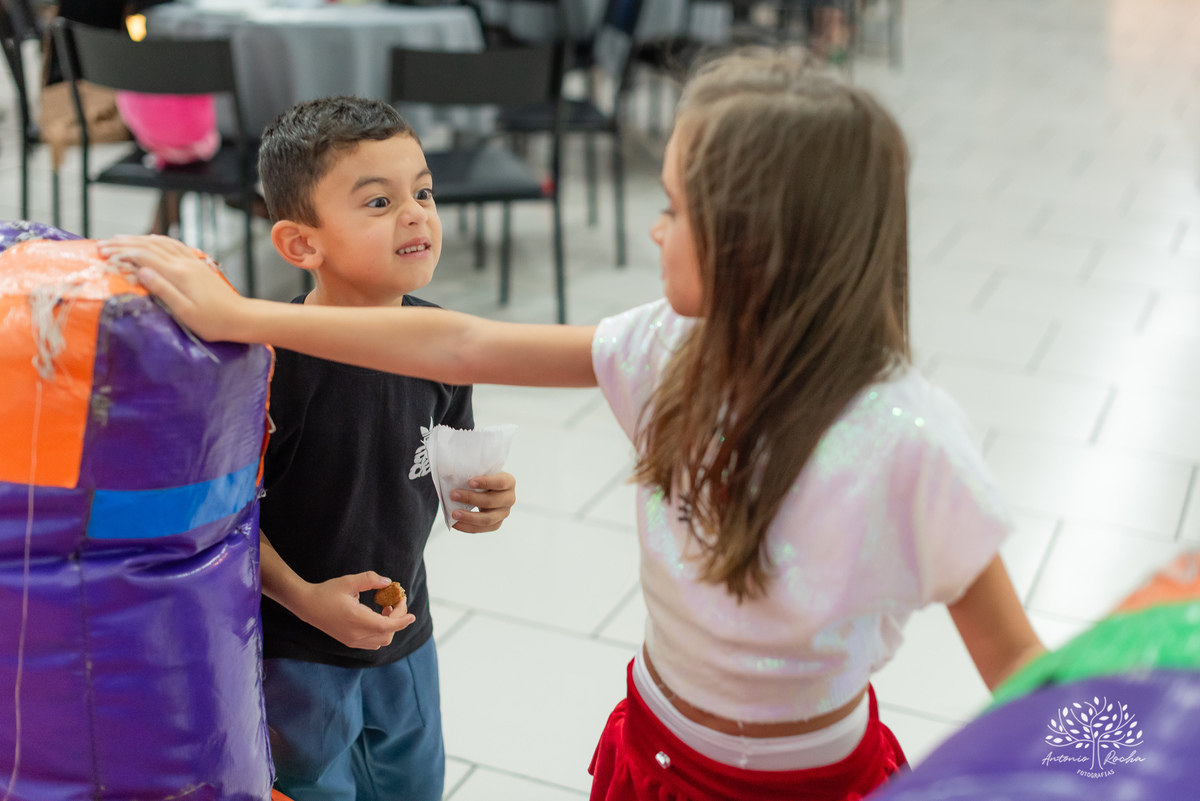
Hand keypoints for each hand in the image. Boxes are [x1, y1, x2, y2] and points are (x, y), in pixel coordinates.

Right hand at [98, 234, 248, 342]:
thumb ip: (163, 290)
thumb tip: (141, 270)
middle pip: (149, 246)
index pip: (143, 257)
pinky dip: (160, 239)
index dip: (121, 253)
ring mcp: (193, 262)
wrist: (241, 317)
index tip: (102, 254)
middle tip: (101, 244)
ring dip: (138, 239)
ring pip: (161, 243)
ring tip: (119, 238)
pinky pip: (176, 245)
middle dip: (124, 243)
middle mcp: (184, 263)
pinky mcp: (199, 265)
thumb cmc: (212, 321)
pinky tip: (153, 238)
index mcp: (178, 274)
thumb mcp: (185, 311)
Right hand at [293, 571, 415, 649]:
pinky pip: (373, 643)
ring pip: (381, 640)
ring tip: (386, 608)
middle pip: (387, 634)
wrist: (306, 605)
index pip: (387, 626)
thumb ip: (370, 580)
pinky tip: (376, 617)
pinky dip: (381, 632)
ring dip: (389, 627)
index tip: (412, 614)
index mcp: (357, 620)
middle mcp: (356, 635)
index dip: (402, 621)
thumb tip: (388, 582)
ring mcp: (352, 641)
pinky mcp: (349, 642)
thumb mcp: (348, 581)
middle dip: (397, 619)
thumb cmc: (327, 592)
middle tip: (396, 601)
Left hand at [450, 471, 515, 532]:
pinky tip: (455, 523)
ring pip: (487, 519)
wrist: (486, 489)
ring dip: (469, 517)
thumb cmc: (482, 477)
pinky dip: (467, 527)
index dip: (486, 482)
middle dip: (471, 498)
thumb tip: (448, 474)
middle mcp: (509, 498)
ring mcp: (504, 513)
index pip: (500, 482)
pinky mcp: (496, 524)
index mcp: (509, 482)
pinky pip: (481, 529)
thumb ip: (469, 471)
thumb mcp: (480, 471)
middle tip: (453, 495)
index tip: (470, 482)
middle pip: (491, 501)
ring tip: (454, 514)